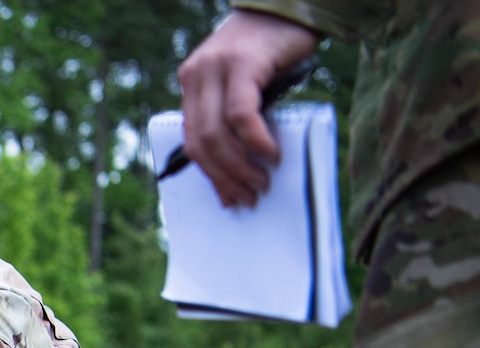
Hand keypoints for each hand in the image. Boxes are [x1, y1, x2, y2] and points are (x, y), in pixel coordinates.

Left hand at [176, 11, 319, 206]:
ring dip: (239, 166)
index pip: (191, 141)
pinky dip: (255, 141)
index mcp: (192, 84)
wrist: (288, 3)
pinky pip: (240, 115)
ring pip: (216, 134)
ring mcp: (215, 69)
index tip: (228, 197)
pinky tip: (271, 154)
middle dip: (225, 178)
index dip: (210, 175)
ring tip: (261, 182)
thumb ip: (235, 115)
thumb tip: (243, 166)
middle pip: (201, 143)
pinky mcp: (241, 65)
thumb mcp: (244, 84)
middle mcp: (196, 77)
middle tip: (248, 197)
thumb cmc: (271, 49)